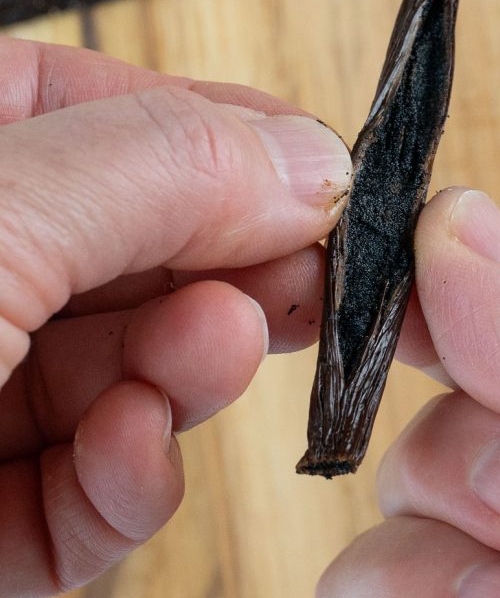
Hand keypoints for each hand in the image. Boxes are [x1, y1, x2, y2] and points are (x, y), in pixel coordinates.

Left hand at [0, 37, 351, 597]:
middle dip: (223, 264)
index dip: (216, 128)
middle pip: (131, 246)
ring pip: (122, 371)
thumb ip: (156, 169)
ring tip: (211, 352)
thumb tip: (310, 160)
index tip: (320, 168)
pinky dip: (127, 482)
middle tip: (302, 276)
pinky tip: (128, 453)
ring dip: (184, 371)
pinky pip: (82, 490)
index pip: (96, 106)